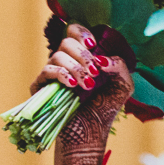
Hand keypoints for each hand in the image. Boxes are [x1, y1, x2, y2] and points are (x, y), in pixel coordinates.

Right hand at [34, 25, 132, 162]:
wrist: (89, 134)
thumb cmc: (105, 110)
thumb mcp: (123, 86)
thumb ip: (120, 66)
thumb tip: (102, 58)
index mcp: (82, 56)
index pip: (74, 31)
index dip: (82, 32)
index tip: (93, 45)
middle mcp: (66, 61)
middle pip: (67, 40)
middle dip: (83, 55)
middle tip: (95, 73)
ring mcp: (52, 72)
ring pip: (57, 54)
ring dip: (76, 68)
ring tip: (88, 86)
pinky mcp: (41, 85)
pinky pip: (47, 70)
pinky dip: (62, 74)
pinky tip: (73, 86)